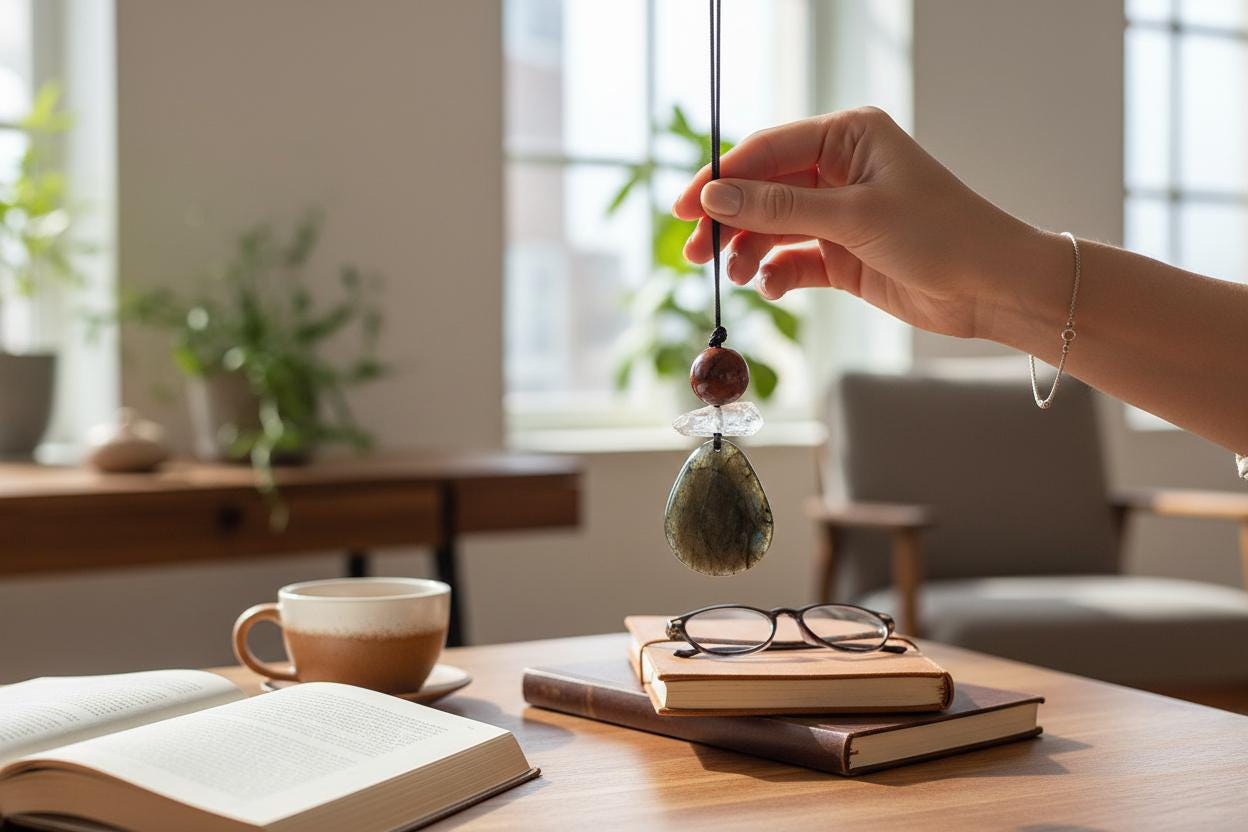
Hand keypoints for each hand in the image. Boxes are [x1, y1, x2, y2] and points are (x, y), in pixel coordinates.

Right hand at [673, 107, 1064, 340]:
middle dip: (727, 220)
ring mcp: (840, 212)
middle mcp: (840, 168)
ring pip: (773, 226)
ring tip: (734, 274)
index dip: (721, 177)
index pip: (767, 149)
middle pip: (762, 189)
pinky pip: (793, 258)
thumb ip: (780, 207)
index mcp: (848, 136)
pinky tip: (771, 287)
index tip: (684, 208)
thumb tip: (715, 195)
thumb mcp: (854, 217)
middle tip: (694, 252)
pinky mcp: (843, 253)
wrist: (992, 288)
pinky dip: (777, 272)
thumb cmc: (941, 235)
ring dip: (748, 249)